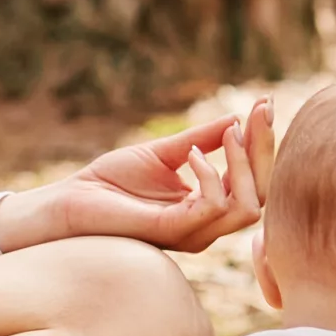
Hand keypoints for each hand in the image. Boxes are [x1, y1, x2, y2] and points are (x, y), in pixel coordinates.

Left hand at [0, 100, 274, 254]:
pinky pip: (211, 208)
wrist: (69, 201)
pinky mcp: (171, 230)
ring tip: (229, 131)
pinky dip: (210, 176)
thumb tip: (238, 118)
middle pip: (263, 196)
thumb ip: (202, 139)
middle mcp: (207, 225)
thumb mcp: (165, 153)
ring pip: (248, 207)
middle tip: (261, 109)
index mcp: (207, 208)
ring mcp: (192, 231)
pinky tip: (192, 153)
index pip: (255, 182)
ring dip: (243, 163)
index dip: (264, 144)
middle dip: (265, 150)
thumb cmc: (110, 181)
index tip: (265, 104)